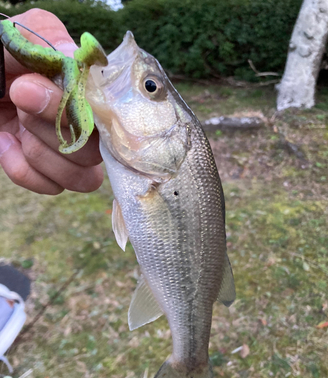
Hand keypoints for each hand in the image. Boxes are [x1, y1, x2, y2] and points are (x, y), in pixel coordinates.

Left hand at [0, 8, 102, 194]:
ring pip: (83, 179)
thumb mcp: (25, 34)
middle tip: (19, 97)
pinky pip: (50, 188)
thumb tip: (76, 66)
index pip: (111, 118)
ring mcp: (68, 153)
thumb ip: (52, 41)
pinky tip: (5, 141)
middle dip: (51, 128)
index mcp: (91, 94)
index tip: (33, 89)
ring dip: (40, 151)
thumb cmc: (4, 55)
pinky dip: (21, 168)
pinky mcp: (46, 173)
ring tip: (15, 121)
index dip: (79, 113)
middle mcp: (87, 127)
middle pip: (96, 154)